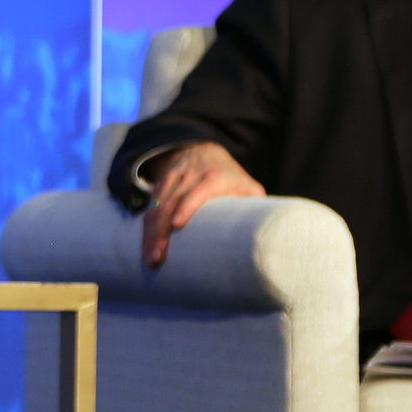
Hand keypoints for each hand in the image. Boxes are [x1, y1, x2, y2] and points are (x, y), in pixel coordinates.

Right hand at [138, 141, 263, 268]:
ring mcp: (172, 181)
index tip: (178, 225)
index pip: (197, 190)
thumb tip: (264, 239)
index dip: (187, 206)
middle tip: (159, 258)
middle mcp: (190, 177)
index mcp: (214, 177)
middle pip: (171, 204)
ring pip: (157, 208)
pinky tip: (147, 249)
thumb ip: (254, 208)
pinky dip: (147, 230)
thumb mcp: (248, 188)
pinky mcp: (160, 188)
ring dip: (151, 235)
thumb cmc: (231, 179)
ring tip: (151, 259)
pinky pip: (151, 209)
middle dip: (162, 232)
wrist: (203, 152)